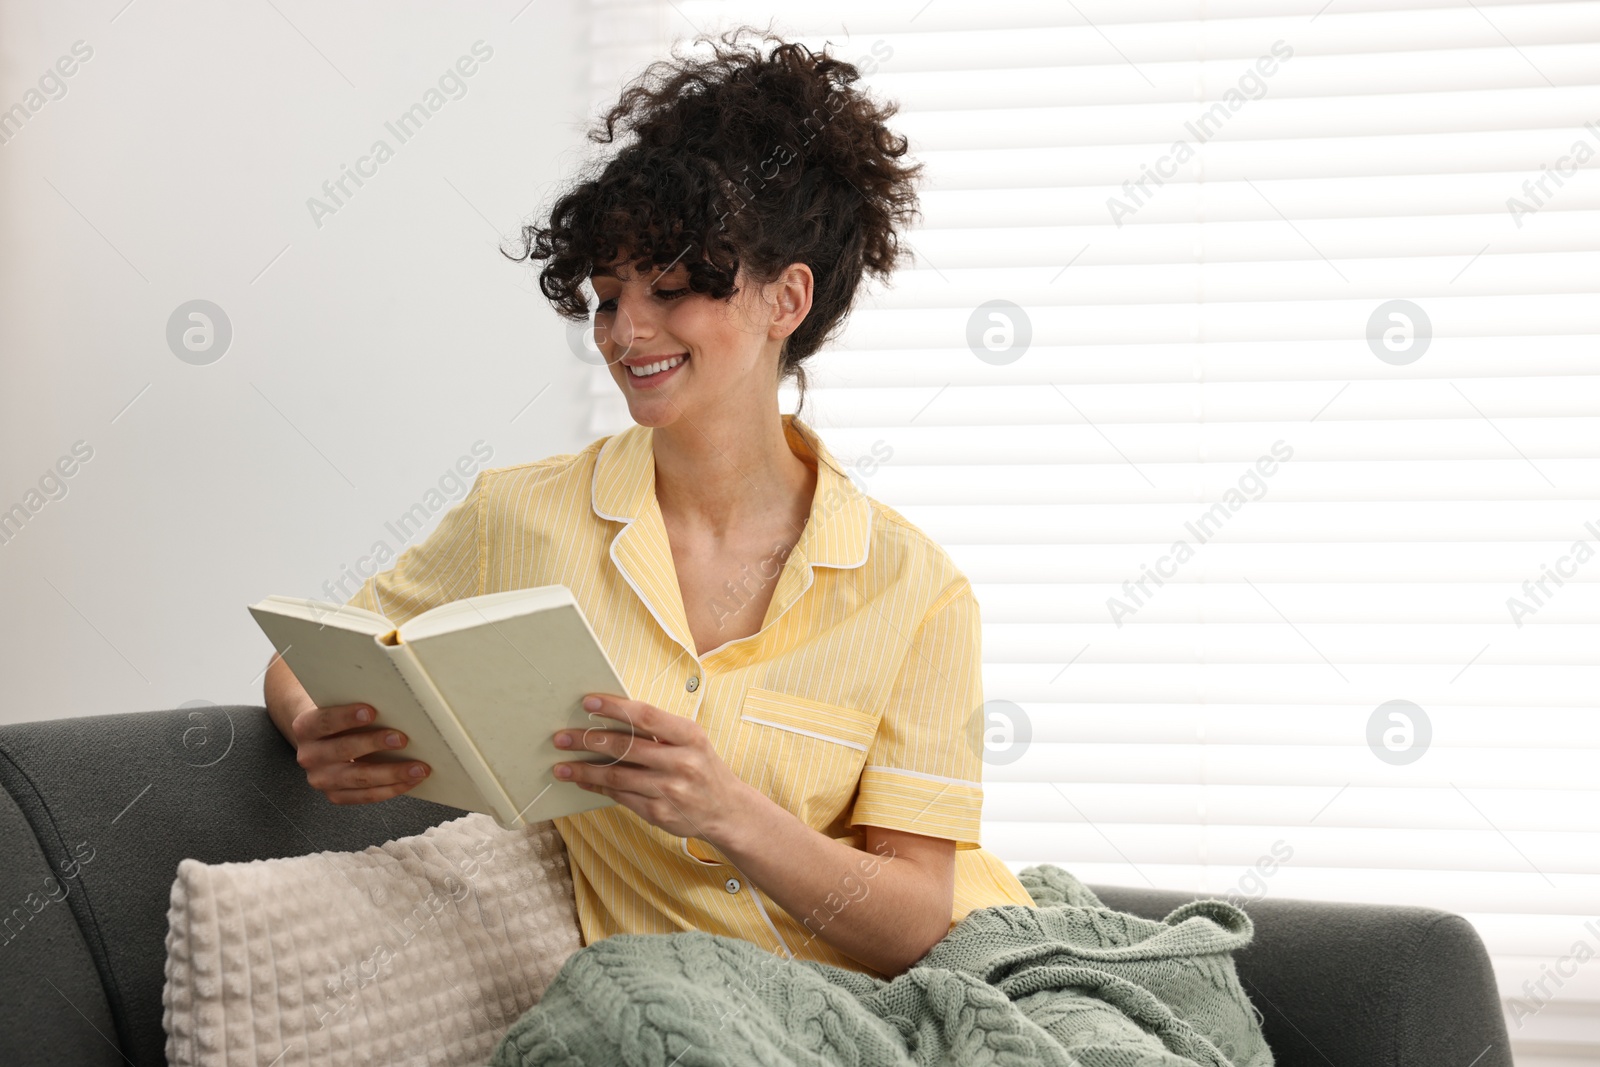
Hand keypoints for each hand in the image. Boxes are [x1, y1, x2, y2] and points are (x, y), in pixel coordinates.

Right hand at [289, 702, 431, 804]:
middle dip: (375, 744)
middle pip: (343, 750)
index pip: (325, 721)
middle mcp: (309, 755)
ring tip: (418, 767)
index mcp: (306, 727)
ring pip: (358, 778)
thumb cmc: (338, 718)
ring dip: (392, 774)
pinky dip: (391, 789)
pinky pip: (365, 796)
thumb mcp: (339, 706)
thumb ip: (358, 707)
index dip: (346, 717)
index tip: (371, 711)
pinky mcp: (335, 795)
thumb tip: (396, 706)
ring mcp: (321, 779)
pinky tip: (410, 781)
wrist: (319, 738)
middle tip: (402, 739)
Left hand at [553, 693, 745, 840]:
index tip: (587, 701)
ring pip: (617, 776)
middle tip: (561, 737)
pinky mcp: (659, 813)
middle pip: (626, 747)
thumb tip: (612, 717)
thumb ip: (659, 731)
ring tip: (561, 766)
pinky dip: (598, 788)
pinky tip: (582, 781)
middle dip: (588, 740)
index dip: (615, 708)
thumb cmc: (702, 768)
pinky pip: (621, 797)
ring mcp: (670, 790)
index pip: (647, 716)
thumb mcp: (691, 741)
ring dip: (584, 770)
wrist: (727, 810)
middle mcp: (681, 762)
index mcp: (689, 736)